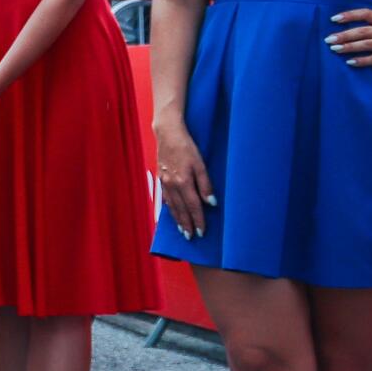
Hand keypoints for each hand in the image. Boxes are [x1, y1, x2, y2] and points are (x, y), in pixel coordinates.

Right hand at [153, 122, 215, 239]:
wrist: (167, 133)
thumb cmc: (186, 146)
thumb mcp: (200, 164)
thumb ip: (205, 184)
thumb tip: (211, 203)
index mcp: (183, 182)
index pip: (193, 206)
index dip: (198, 220)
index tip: (202, 232)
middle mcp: (172, 185)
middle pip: (181, 209)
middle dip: (187, 224)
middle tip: (191, 237)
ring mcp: (164, 182)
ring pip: (172, 206)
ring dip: (177, 219)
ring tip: (182, 230)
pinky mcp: (160, 177)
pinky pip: (165, 198)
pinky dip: (169, 208)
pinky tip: (172, 212)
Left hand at [327, 7, 371, 70]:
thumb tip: (350, 31)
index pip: (367, 14)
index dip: (350, 14)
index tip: (334, 18)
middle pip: (364, 31)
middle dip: (344, 35)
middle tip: (328, 39)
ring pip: (368, 44)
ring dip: (350, 47)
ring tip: (335, 50)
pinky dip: (363, 60)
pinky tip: (351, 62)